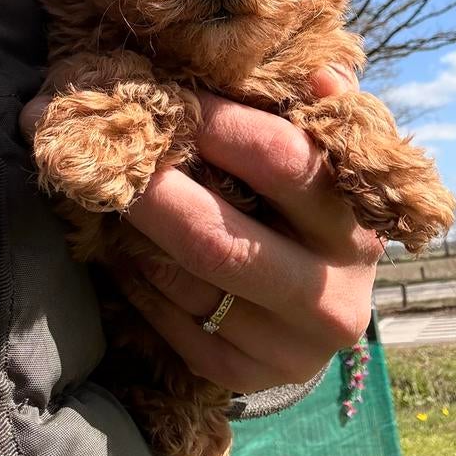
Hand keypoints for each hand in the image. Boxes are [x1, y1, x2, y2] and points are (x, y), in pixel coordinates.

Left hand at [116, 66, 380, 392]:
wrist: (325, 310)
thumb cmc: (317, 214)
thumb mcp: (334, 165)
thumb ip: (327, 117)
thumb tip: (320, 77)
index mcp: (355, 227)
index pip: (282, 163)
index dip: (215, 123)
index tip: (164, 95)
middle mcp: (330, 297)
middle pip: (216, 238)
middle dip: (148, 188)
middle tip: (100, 150)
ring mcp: (288, 348)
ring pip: (183, 283)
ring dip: (133, 231)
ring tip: (104, 191)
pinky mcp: (246, 378)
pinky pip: (170, 324)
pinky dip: (136, 279)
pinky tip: (123, 246)